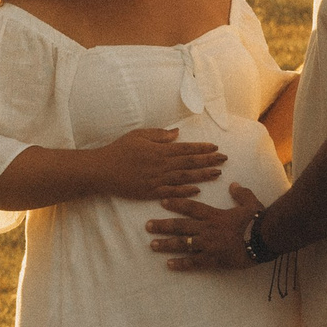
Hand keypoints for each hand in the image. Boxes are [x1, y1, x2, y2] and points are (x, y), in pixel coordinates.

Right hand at [91, 127, 225, 199]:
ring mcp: (156, 180)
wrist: (101, 170)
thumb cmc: (119, 150)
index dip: (202, 148)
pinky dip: (185, 191)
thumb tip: (177, 134)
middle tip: (224, 159)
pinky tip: (198, 190)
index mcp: (159, 150)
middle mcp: (161, 165)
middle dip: (209, 160)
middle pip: (189, 162)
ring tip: (217, 173)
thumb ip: (159, 135)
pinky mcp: (150, 192)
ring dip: (202, 175)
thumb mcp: (138, 135)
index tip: (216, 148)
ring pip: (185, 177)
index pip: (186, 148)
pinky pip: (172, 192)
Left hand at [146, 183, 263, 269]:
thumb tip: (234, 184)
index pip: (191, 207)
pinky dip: (181, 264)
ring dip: (166, 244)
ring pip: (183, 244)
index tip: (161, 201)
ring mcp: (209, 245)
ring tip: (152, 245)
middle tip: (147, 226)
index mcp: (215, 215)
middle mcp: (208, 228)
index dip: (176, 203)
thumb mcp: (251, 203)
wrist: (265, 239)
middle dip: (163, 225)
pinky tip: (169, 265)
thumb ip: (241, 194)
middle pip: (181, 226)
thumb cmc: (259, 221)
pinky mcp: (214, 260)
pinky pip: (194, 262)